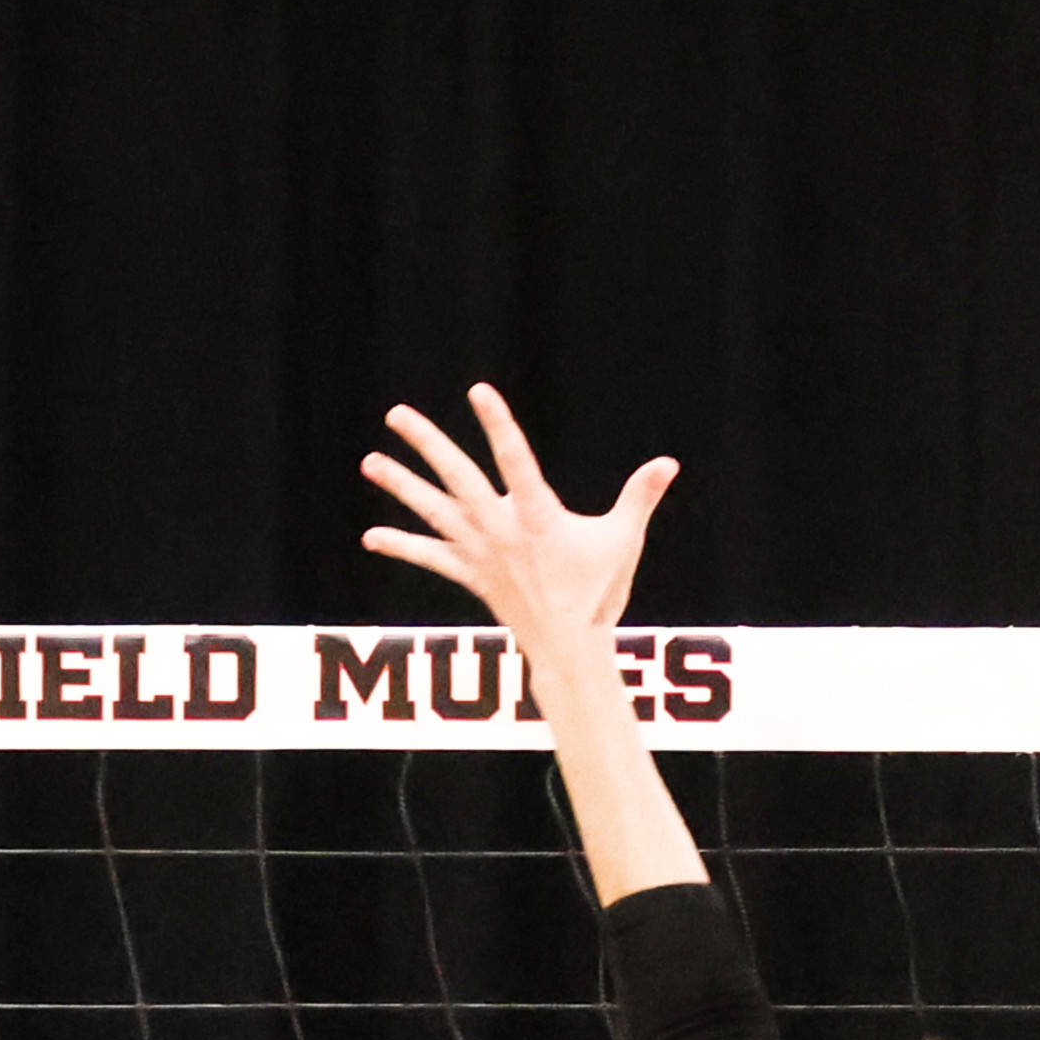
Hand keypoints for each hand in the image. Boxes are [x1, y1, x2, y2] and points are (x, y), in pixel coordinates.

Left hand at [358, 383, 674, 647]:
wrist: (571, 648)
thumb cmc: (599, 593)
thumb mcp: (625, 540)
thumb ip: (640, 497)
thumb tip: (668, 463)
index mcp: (538, 517)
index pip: (515, 459)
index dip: (498, 424)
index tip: (478, 391)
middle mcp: (501, 530)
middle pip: (457, 478)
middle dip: (427, 444)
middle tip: (397, 414)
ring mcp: (482, 553)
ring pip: (435, 513)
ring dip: (401, 486)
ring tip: (370, 462)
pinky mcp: (473, 575)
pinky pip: (432, 557)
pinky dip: (403, 546)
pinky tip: (372, 537)